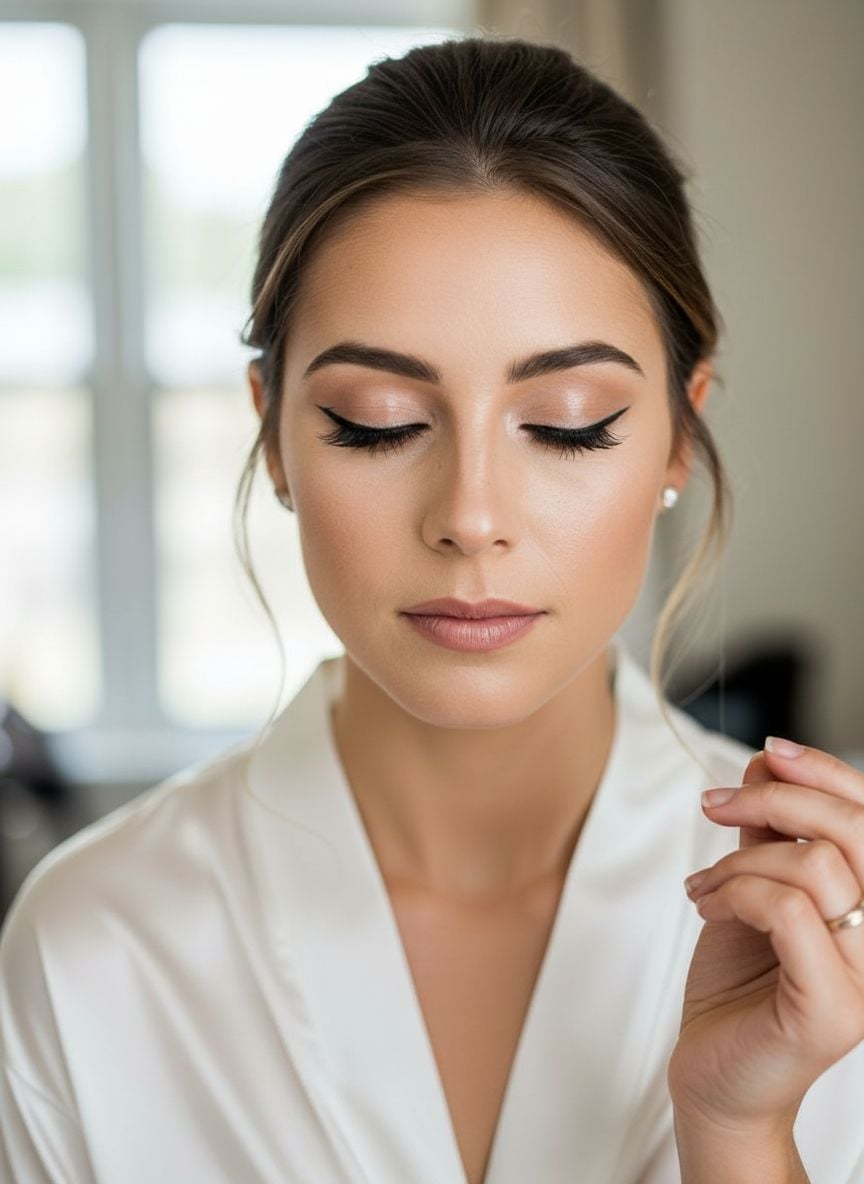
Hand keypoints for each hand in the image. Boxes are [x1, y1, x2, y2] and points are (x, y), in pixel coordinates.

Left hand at [668, 738, 863, 1134]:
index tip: (770, 752)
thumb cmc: (736, 985)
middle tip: (713, 806)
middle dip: (775, 801)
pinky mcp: (833, 1009)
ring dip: (738, 862)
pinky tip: (706, 907)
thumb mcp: (750, 887)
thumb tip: (767, 763)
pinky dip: (736, 893)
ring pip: (815, 866)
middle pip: (854, 831)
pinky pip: (789, 912)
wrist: (713, 1075)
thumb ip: (766, 833)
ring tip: (704, 887)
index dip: (826, 771)